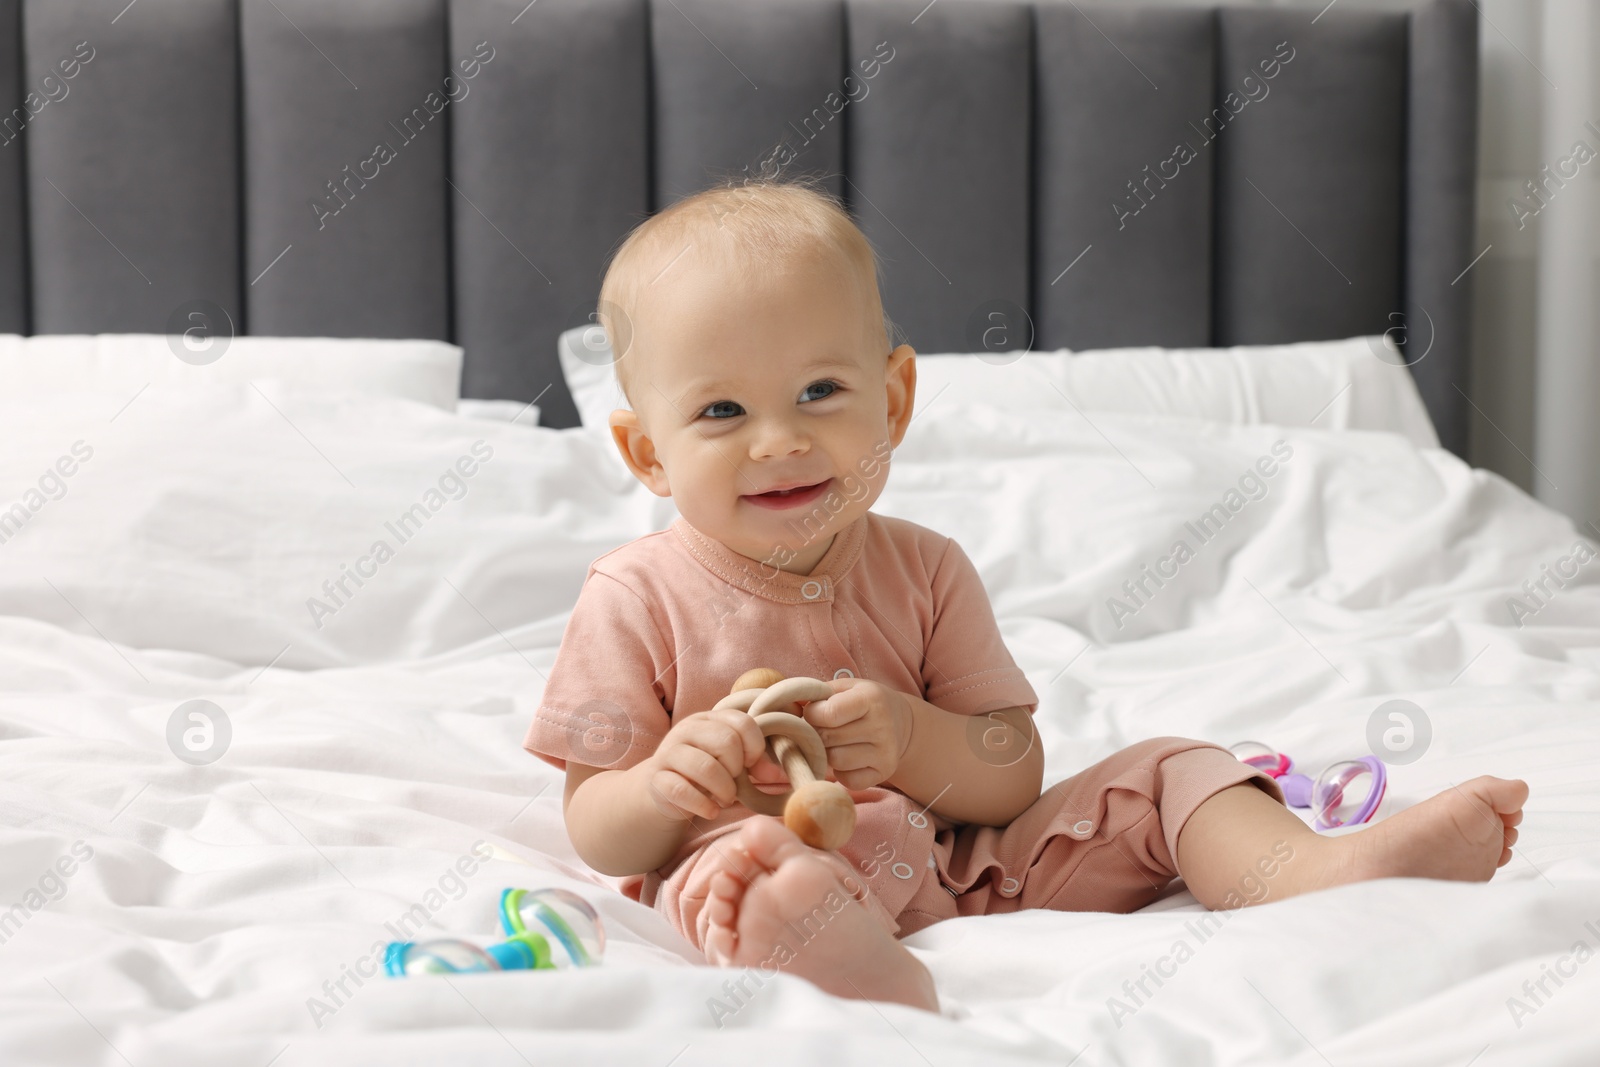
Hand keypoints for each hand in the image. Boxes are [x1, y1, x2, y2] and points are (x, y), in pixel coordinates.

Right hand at [639, 708, 766, 823]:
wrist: (660, 790)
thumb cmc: (704, 774)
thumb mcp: (730, 763)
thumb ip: (754, 764)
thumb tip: (778, 774)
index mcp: (708, 719)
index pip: (742, 721)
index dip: (754, 747)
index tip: (750, 765)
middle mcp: (686, 730)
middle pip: (726, 741)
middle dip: (737, 769)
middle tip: (735, 785)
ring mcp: (668, 753)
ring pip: (705, 767)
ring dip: (724, 790)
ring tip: (726, 800)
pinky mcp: (656, 780)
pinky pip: (682, 791)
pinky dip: (703, 805)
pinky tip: (711, 811)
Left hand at [800, 677, 913, 789]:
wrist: (900, 722)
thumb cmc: (862, 702)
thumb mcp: (844, 688)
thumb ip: (816, 694)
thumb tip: (784, 706)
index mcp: (871, 698)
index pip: (829, 713)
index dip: (812, 715)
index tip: (814, 713)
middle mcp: (882, 726)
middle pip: (829, 739)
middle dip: (816, 735)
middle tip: (820, 730)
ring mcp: (885, 752)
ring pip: (836, 761)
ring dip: (827, 754)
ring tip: (833, 743)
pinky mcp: (884, 773)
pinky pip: (848, 780)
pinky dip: (841, 772)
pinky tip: (847, 758)